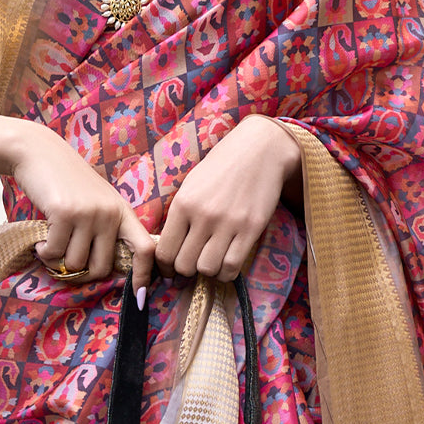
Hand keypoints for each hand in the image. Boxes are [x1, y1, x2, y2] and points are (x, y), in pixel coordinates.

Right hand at [8, 122, 157, 294]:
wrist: (38, 152)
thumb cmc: (66, 182)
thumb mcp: (97, 201)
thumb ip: (105, 228)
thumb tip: (103, 270)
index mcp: (122, 212)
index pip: (145, 248)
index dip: (144, 275)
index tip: (140, 296)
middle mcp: (110, 213)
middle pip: (102, 268)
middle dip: (82, 273)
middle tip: (66, 263)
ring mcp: (89, 213)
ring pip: (76, 264)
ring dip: (58, 263)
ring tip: (51, 246)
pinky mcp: (65, 213)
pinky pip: (55, 253)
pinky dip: (44, 253)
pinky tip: (41, 240)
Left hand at [155, 116, 301, 281]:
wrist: (258, 151)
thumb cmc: (221, 167)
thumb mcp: (191, 185)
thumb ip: (180, 215)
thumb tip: (169, 249)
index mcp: (183, 204)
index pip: (164, 251)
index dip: (165, 267)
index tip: (171, 269)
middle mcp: (203, 215)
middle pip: (185, 265)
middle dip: (186, 270)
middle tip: (193, 263)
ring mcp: (228, 223)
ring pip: (207, 269)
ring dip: (208, 271)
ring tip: (212, 261)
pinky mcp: (251, 228)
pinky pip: (232, 266)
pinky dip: (227, 272)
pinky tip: (226, 263)